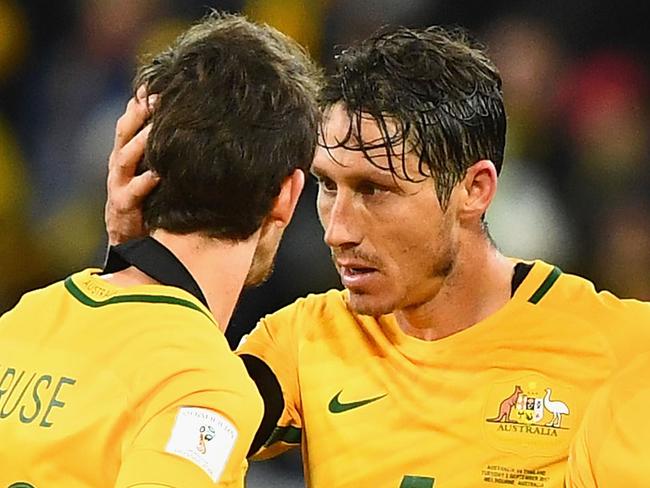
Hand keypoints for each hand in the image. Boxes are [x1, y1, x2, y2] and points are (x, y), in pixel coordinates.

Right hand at [105, 87, 158, 245]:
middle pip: (124, 133)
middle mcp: (119, 167)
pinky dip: (145, 183)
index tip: (156, 84)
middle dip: (138, 114)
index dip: (140, 103)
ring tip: (155, 129)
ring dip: (140, 143)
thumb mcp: (153, 175)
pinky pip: (133, 193)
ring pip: (124, 158)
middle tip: (156, 97)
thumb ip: (165, 155)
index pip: (130, 122)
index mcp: (126, 155)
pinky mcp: (123, 208)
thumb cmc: (148, 204)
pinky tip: (159, 175)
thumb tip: (197, 131)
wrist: (131, 243)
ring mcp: (118, 186)